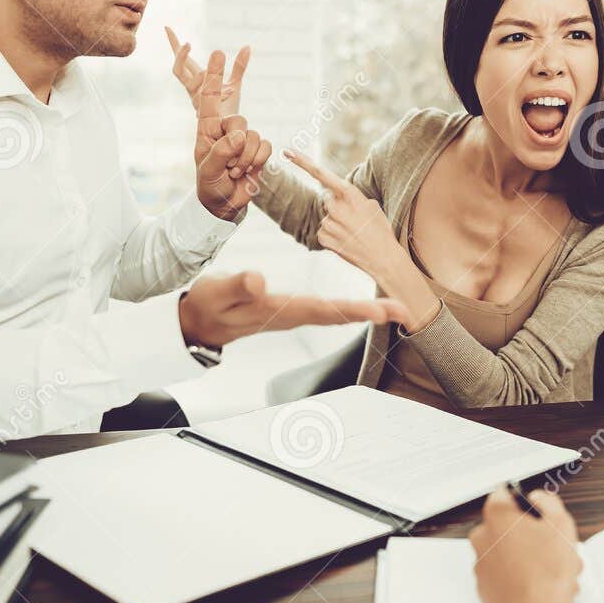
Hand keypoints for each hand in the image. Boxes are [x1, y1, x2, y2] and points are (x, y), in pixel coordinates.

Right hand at [167, 26, 247, 118]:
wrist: (230, 131)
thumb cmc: (229, 108)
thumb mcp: (235, 83)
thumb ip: (240, 66)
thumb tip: (248, 46)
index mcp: (195, 81)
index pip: (182, 60)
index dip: (174, 44)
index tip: (168, 27)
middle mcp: (191, 89)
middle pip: (178, 69)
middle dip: (181, 55)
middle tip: (188, 43)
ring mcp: (195, 98)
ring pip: (189, 81)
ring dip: (203, 74)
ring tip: (218, 74)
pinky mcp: (202, 108)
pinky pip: (202, 94)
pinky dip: (213, 86)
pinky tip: (228, 86)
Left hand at [167, 30, 266, 220]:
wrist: (225, 203)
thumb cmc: (210, 184)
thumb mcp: (208, 170)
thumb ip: (220, 151)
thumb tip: (239, 136)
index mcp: (206, 128)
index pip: (210, 98)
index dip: (215, 76)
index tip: (219, 52)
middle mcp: (225, 130)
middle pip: (239, 121)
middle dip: (236, 147)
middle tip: (228, 167)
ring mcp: (243, 139)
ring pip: (254, 136)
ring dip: (246, 160)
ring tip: (234, 172)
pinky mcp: (258, 149)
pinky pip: (266, 147)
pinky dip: (258, 162)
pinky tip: (248, 173)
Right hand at [177, 270, 409, 346]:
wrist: (199, 322)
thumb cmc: (209, 304)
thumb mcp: (218, 291)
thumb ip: (238, 285)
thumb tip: (259, 280)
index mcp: (280, 310)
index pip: (323, 309)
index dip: (354, 309)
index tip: (381, 310)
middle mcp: (293, 315)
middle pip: (338, 315)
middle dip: (372, 313)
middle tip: (404, 311)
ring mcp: (294, 314)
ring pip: (336, 314)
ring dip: (366, 311)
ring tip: (394, 309)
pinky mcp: (293, 309)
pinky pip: (327, 310)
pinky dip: (349, 307)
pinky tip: (365, 306)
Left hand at [284, 149, 402, 282]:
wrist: (383, 258)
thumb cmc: (380, 230)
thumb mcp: (372, 206)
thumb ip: (352, 197)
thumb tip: (338, 199)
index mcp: (350, 194)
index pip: (322, 174)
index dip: (303, 162)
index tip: (287, 152)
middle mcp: (336, 206)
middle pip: (327, 199)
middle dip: (336, 206)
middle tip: (354, 220)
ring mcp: (329, 223)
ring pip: (326, 217)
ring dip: (336, 223)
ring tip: (354, 233)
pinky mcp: (323, 237)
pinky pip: (323, 231)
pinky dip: (333, 236)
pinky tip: (347, 241)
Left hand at [470, 489, 581, 602]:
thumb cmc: (547, 575)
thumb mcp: (561, 525)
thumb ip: (548, 503)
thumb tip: (540, 498)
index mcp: (497, 518)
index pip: (502, 495)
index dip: (521, 500)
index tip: (532, 506)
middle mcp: (482, 540)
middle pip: (506, 527)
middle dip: (529, 535)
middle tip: (552, 546)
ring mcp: (481, 566)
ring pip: (507, 554)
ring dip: (529, 559)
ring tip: (554, 571)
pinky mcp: (484, 589)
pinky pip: (503, 576)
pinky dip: (519, 578)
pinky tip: (541, 585)